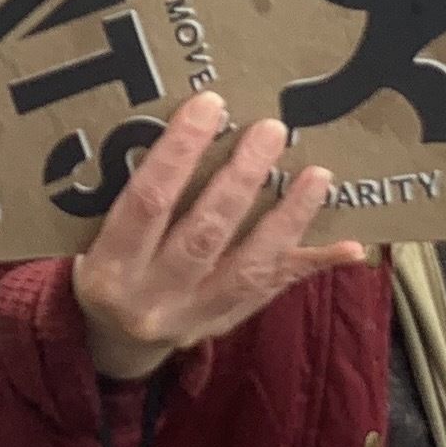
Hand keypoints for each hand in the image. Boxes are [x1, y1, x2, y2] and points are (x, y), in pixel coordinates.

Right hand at [68, 92, 362, 380]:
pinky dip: (314, 265)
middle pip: (204, 234)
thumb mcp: (93, 234)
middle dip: (241, 179)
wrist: (112, 340)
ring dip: (288, 219)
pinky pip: (275, 291)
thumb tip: (179, 130)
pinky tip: (352, 247)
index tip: (210, 106)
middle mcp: (153, 299)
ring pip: (250, 267)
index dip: (179, 153)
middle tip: (271, 129)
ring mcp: (194, 317)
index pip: (147, 203)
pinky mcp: (227, 322)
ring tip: (318, 176)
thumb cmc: (106, 261)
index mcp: (110, 268)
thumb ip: (128, 195)